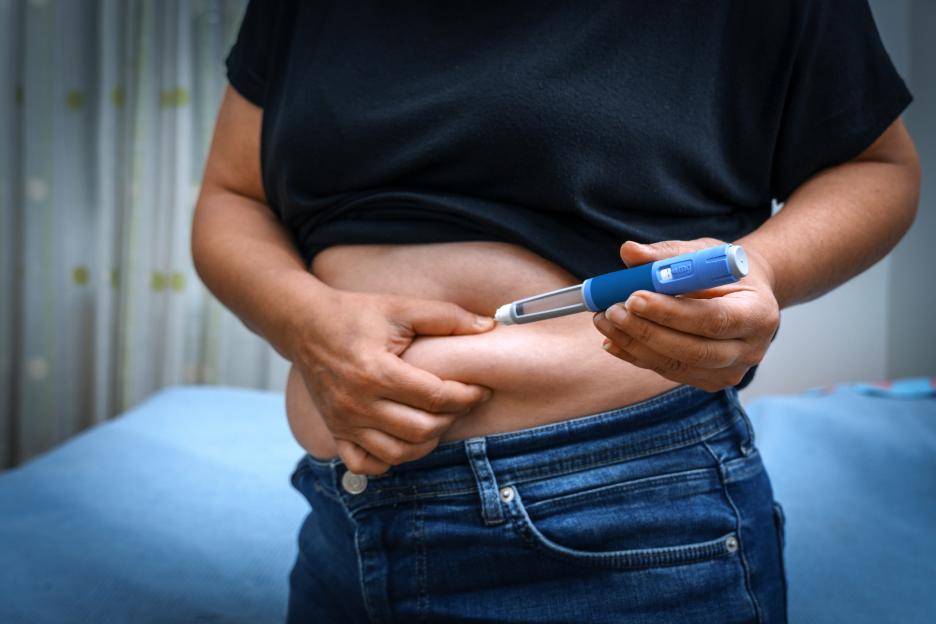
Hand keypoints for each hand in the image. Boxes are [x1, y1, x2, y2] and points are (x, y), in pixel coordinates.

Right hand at [292, 289, 495, 474]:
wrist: (305, 325)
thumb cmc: (356, 314)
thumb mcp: (402, 308)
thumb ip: (447, 317)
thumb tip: (489, 326)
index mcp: (376, 371)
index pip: (435, 397)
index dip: (467, 395)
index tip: (481, 389)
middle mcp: (357, 403)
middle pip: (421, 429)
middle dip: (451, 418)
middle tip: (461, 402)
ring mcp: (343, 422)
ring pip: (398, 453)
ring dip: (427, 442)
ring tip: (439, 420)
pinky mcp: (335, 431)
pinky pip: (365, 464)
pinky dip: (389, 460)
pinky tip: (404, 440)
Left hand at [592, 238, 779, 391]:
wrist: (744, 295)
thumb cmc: (723, 272)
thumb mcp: (702, 253)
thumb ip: (667, 255)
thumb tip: (629, 252)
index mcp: (759, 314)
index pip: (712, 319)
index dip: (670, 312)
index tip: (633, 297)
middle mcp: (750, 350)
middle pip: (693, 350)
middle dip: (646, 332)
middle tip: (612, 311)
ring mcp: (730, 371)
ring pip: (676, 365)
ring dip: (634, 344)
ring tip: (605, 321)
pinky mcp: (708, 380)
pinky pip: (668, 371)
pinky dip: (637, 355)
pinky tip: (613, 339)